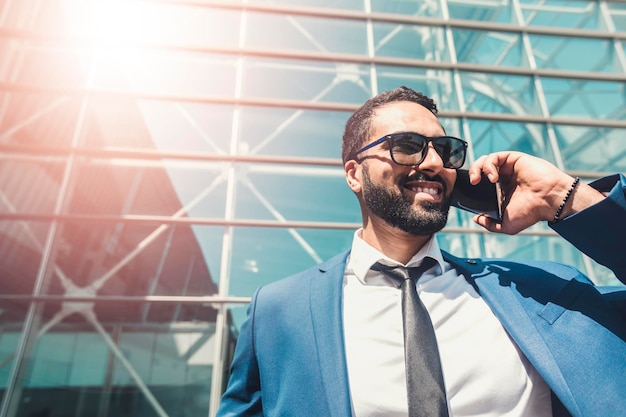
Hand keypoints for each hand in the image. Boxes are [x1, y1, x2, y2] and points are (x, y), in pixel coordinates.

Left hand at [467, 152, 602, 233]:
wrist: (548, 201)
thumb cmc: (531, 213)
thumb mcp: (506, 225)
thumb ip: (490, 224)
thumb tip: (476, 219)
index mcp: (501, 192)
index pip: (480, 185)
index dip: (471, 187)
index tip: (466, 192)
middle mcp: (504, 179)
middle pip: (480, 171)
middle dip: (472, 175)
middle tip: (472, 184)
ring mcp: (508, 168)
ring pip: (485, 161)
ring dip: (477, 169)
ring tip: (478, 180)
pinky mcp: (514, 159)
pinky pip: (494, 157)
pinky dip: (489, 165)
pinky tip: (493, 177)